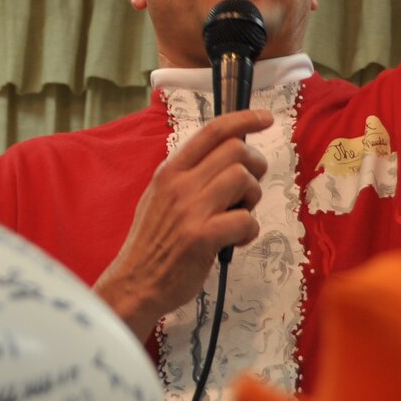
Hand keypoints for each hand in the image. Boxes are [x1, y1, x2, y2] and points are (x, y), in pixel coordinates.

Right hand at [93, 108, 271, 339]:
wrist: (135, 282)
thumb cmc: (153, 243)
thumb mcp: (159, 197)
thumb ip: (186, 176)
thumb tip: (225, 160)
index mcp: (169, 171)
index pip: (212, 131)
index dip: (244, 119)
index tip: (265, 118)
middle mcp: (179, 184)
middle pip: (235, 150)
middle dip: (255, 165)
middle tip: (250, 188)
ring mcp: (190, 209)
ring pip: (243, 179)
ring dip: (252, 198)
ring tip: (240, 216)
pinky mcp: (201, 237)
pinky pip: (245, 220)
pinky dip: (249, 230)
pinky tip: (236, 240)